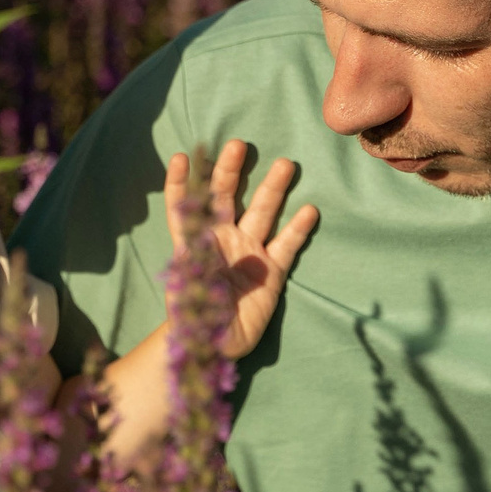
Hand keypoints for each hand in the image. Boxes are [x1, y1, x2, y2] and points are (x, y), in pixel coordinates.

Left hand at [164, 141, 319, 360]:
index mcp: (195, 243)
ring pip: (261, 212)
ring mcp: (250, 252)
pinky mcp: (272, 271)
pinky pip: (286, 245)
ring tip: (285, 164)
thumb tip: (237, 257)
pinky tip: (310, 210)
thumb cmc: (194, 318)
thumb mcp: (191, 298)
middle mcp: (223, 240)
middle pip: (225, 198)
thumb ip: (208, 275)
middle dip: (230, 171)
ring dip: (272, 189)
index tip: (182, 158)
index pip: (184, 208)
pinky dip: (298, 229)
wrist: (216, 345)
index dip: (181, 184)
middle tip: (238, 145)